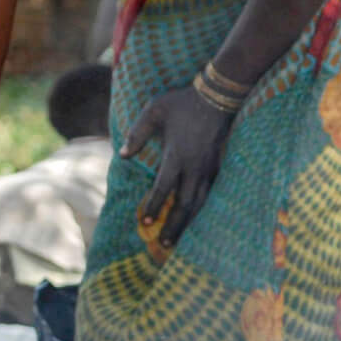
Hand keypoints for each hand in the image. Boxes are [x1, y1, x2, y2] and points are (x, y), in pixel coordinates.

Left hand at [121, 85, 235, 248]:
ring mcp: (208, 168)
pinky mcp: (218, 166)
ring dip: (189, 223)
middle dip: (173, 225)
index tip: (143, 221)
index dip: (154, 205)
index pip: (164, 186)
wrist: (217, 96)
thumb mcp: (154, 111)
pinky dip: (203, 210)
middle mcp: (194, 166)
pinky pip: (211, 194)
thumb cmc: (182, 102)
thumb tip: (123, 156)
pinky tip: (197, 222)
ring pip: (200, 202)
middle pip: (184, 203)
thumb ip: (137, 133)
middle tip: (163, 243)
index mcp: (177, 154)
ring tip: (179, 240)